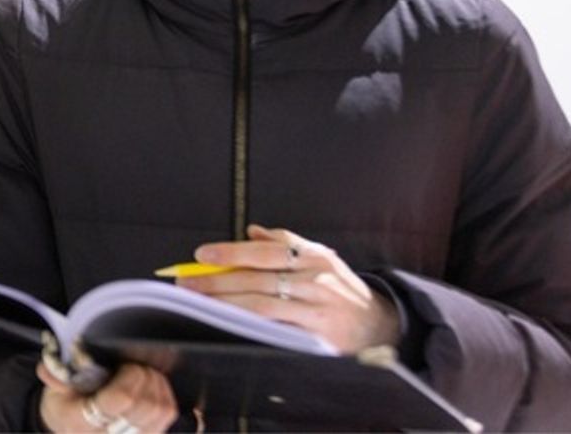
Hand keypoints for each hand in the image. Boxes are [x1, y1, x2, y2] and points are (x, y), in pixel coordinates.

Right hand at [36, 360, 176, 433]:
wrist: (70, 430)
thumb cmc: (65, 408)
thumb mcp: (53, 391)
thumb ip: (54, 375)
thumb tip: (50, 368)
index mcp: (83, 421)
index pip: (119, 399)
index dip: (128, 377)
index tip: (123, 366)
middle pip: (146, 404)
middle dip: (144, 377)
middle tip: (134, 366)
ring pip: (161, 410)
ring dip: (157, 385)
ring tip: (144, 374)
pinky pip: (167, 415)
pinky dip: (164, 395)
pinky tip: (152, 386)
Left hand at [177, 224, 399, 353]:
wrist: (382, 325)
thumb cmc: (342, 290)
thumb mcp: (322, 258)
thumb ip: (286, 243)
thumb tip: (251, 232)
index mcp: (315, 258)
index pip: (266, 252)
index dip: (232, 252)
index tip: (203, 254)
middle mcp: (317, 282)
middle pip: (258, 280)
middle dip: (218, 281)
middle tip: (188, 282)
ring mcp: (318, 312)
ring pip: (262, 306)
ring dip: (226, 304)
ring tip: (199, 302)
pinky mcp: (317, 340)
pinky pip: (276, 332)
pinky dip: (250, 327)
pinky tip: (228, 324)